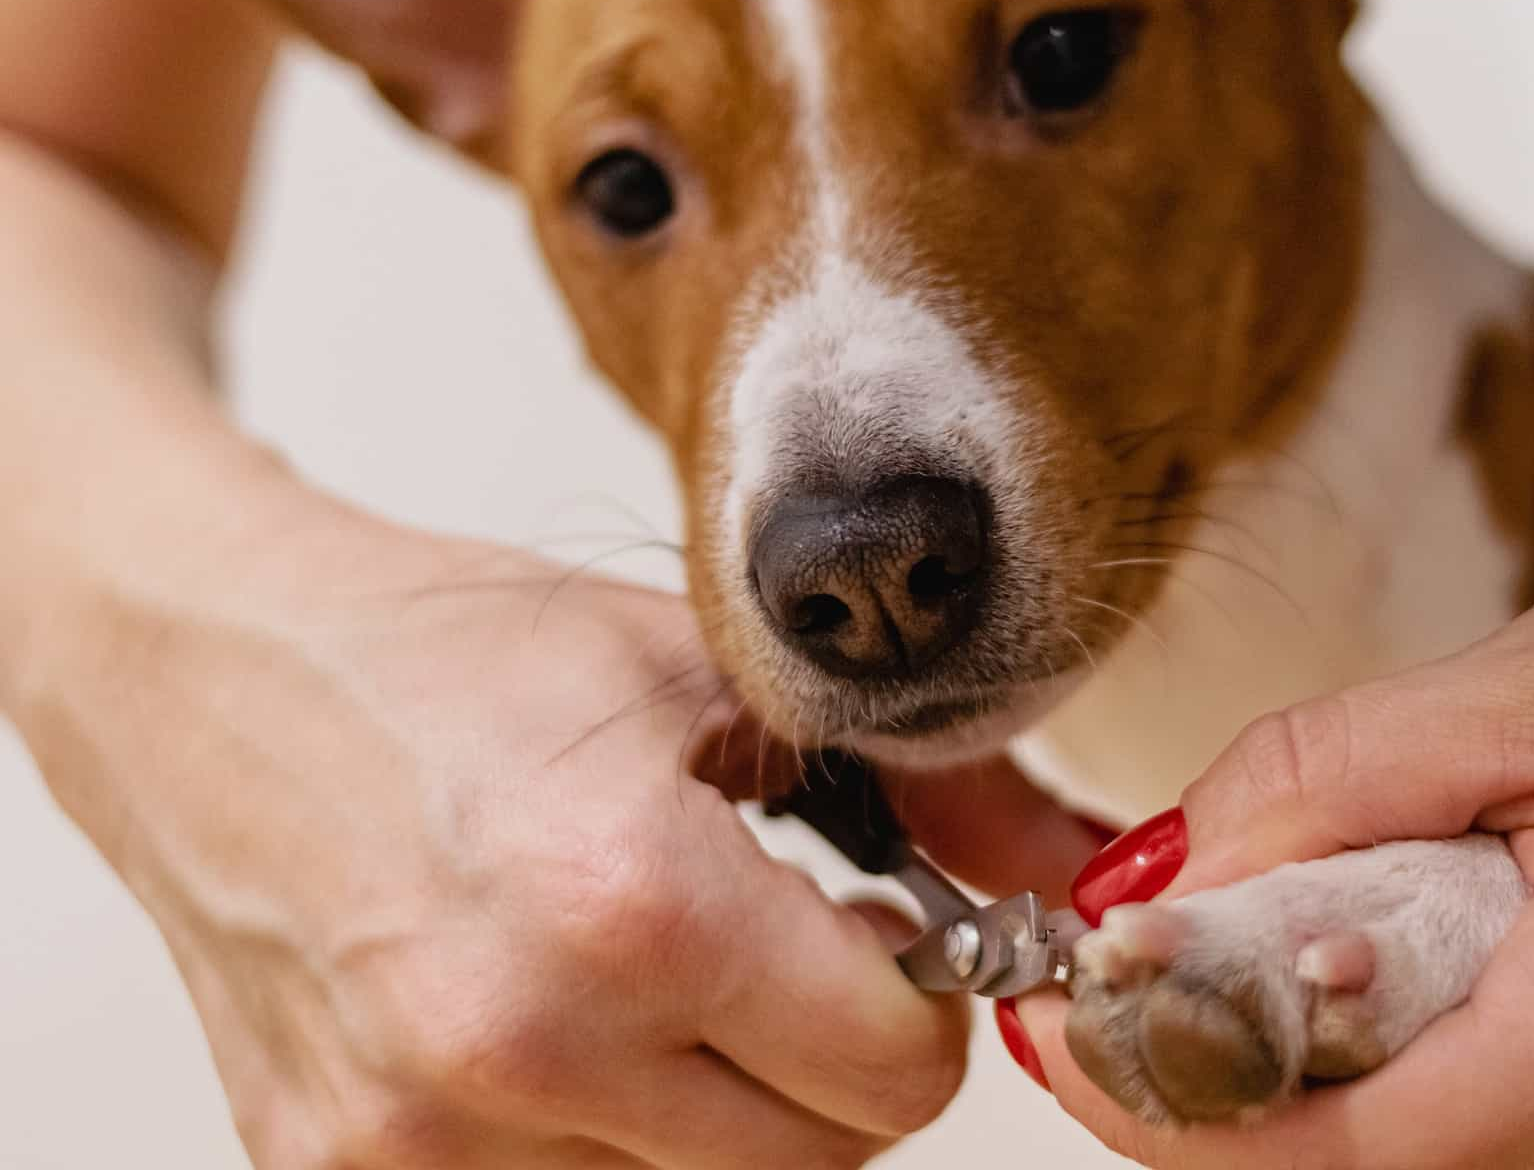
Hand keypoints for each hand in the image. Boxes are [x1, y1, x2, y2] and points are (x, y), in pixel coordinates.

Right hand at [11, 481, 1103, 1168]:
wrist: (217, 672)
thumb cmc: (461, 654)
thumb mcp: (711, 674)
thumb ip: (927, 785)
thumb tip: (1077, 872)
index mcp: (631, 903)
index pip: (897, 1082)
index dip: (923, 1006)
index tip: (890, 948)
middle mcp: (516, 1045)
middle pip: (812, 1163)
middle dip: (833, 1063)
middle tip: (781, 956)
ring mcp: (415, 1133)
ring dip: (712, 1105)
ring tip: (651, 969)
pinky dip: (598, 1129)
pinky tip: (559, 1014)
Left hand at [1018, 418, 1533, 1168]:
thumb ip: (1332, 782)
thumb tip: (1171, 872)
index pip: (1351, 1154)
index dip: (1178, 1102)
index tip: (1065, 1032)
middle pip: (1403, 1167)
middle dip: (1248, 1076)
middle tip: (1151, 961)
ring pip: (1469, 1154)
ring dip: (1347, 1064)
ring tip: (1298, 924)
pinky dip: (1446, 1055)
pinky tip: (1415, 948)